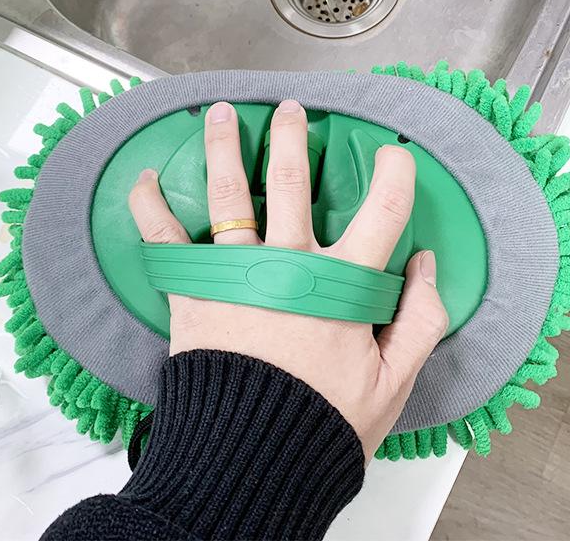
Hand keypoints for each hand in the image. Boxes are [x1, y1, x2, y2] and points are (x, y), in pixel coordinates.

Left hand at [129, 100, 447, 460]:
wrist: (251, 457)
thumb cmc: (321, 421)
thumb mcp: (393, 382)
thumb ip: (420, 321)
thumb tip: (426, 266)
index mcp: (339, 284)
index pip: (382, 210)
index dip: (394, 173)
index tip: (393, 154)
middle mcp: (285, 265)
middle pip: (292, 181)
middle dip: (293, 137)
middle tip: (292, 111)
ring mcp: (234, 272)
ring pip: (229, 193)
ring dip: (224, 146)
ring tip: (220, 113)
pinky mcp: (192, 288)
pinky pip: (164, 238)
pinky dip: (149, 204)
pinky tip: (144, 178)